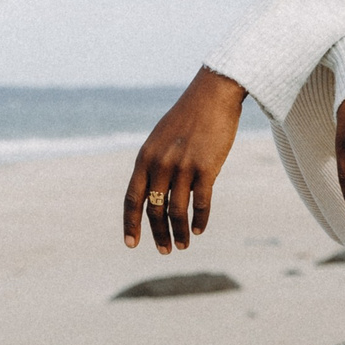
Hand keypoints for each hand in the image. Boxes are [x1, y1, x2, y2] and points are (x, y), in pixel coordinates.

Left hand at [124, 67, 244, 252]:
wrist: (213, 94)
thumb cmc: (188, 116)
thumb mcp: (161, 138)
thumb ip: (154, 163)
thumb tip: (155, 192)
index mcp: (145, 157)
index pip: (132, 198)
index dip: (130, 223)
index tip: (131, 243)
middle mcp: (160, 164)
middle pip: (154, 209)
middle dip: (158, 234)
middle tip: (164, 250)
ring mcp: (183, 166)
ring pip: (177, 211)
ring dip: (179, 232)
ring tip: (182, 245)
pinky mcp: (206, 167)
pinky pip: (201, 202)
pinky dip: (199, 220)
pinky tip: (198, 229)